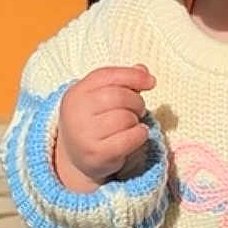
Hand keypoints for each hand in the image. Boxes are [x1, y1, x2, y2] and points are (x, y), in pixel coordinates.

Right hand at [54, 65, 156, 192]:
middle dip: (136, 102)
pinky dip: (140, 135)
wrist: (76, 158)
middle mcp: (77, 112)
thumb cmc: (94, 122)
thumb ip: (120, 82)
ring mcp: (85, 135)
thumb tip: (143, 70)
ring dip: (136, 121)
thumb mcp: (100, 98)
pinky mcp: (97, 154)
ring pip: (125, 118)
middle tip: (138, 110)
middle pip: (118, 96)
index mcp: (77, 92)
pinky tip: (136, 135)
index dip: (133, 76)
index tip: (151, 82)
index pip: (107, 76)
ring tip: (132, 125)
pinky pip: (129, 138)